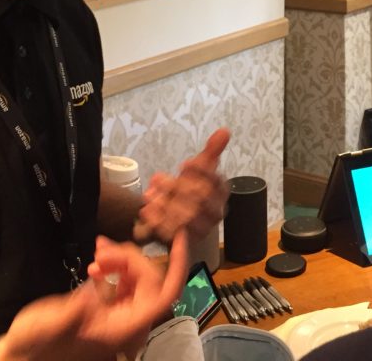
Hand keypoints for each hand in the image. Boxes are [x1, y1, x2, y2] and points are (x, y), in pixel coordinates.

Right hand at [0, 233, 189, 360]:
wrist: (24, 356)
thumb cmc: (35, 347)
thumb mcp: (48, 328)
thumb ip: (72, 312)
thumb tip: (93, 293)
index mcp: (124, 329)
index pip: (164, 295)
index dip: (177, 265)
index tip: (179, 237)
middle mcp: (130, 323)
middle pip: (150, 280)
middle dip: (131, 258)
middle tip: (101, 249)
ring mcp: (122, 316)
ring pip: (138, 279)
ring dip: (122, 260)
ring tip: (96, 254)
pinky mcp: (111, 311)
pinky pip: (125, 283)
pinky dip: (115, 268)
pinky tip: (96, 265)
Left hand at [135, 128, 229, 242]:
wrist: (172, 219)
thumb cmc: (188, 191)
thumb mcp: (198, 169)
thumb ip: (211, 151)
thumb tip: (224, 130)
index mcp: (221, 194)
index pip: (217, 182)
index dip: (201, 172)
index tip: (184, 164)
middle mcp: (214, 213)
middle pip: (200, 199)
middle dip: (177, 187)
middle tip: (159, 178)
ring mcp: (199, 229)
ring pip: (184, 216)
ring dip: (164, 203)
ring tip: (150, 195)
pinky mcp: (182, 241)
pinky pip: (169, 231)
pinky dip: (156, 219)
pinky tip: (147, 209)